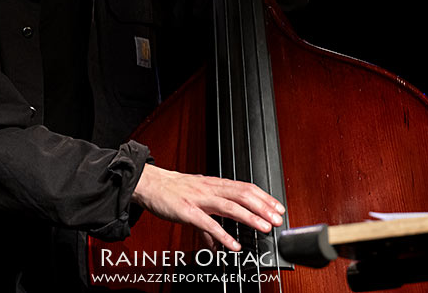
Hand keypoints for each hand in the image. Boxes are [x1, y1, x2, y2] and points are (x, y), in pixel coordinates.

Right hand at [131, 164, 284, 251]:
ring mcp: (200, 198)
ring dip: (250, 217)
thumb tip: (217, 242)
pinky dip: (222, 234)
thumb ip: (208, 223)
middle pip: (243, 194)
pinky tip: (233, 244)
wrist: (149, 183)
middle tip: (278, 218)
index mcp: (214, 184)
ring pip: (230, 206)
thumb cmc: (172, 190)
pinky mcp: (187, 210)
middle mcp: (210, 188)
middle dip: (263, 206)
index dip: (264, 197)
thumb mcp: (195, 202)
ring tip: (264, 227)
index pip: (245, 187)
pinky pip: (207, 223)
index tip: (278, 207)